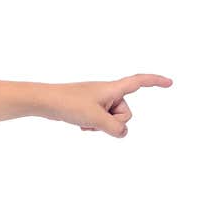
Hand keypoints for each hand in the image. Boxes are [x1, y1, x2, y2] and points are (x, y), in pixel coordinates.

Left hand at [41, 73, 172, 137]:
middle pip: (126, 112)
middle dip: (114, 121)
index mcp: (112, 88)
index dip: (155, 82)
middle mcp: (107, 92)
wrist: (44, 102)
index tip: (170, 83)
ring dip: (101, 125)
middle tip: (94, 118)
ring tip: (84, 120)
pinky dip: (93, 126)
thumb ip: (115, 128)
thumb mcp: (96, 118)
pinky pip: (101, 122)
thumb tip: (123, 133)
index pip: (139, 82)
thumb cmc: (68, 104)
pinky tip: (80, 124)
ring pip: (113, 120)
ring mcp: (98, 101)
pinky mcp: (89, 108)